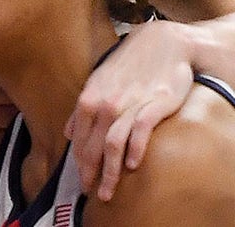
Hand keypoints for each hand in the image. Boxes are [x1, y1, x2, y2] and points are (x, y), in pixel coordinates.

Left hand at [66, 20, 192, 201]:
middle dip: (90, 173)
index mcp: (90, 97)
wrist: (165, 42)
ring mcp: (130, 103)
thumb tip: (68, 132)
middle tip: (92, 193)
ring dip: (109, 171)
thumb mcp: (100, 80)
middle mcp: (106, 102)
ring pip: (112, 144)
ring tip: (108, 191)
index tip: (82, 179)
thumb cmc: (132, 62)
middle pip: (93, 146)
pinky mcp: (155, 104)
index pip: (79, 138)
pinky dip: (134, 149)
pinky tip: (132, 165)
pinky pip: (140, 130)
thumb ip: (83, 107)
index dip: (79, 162)